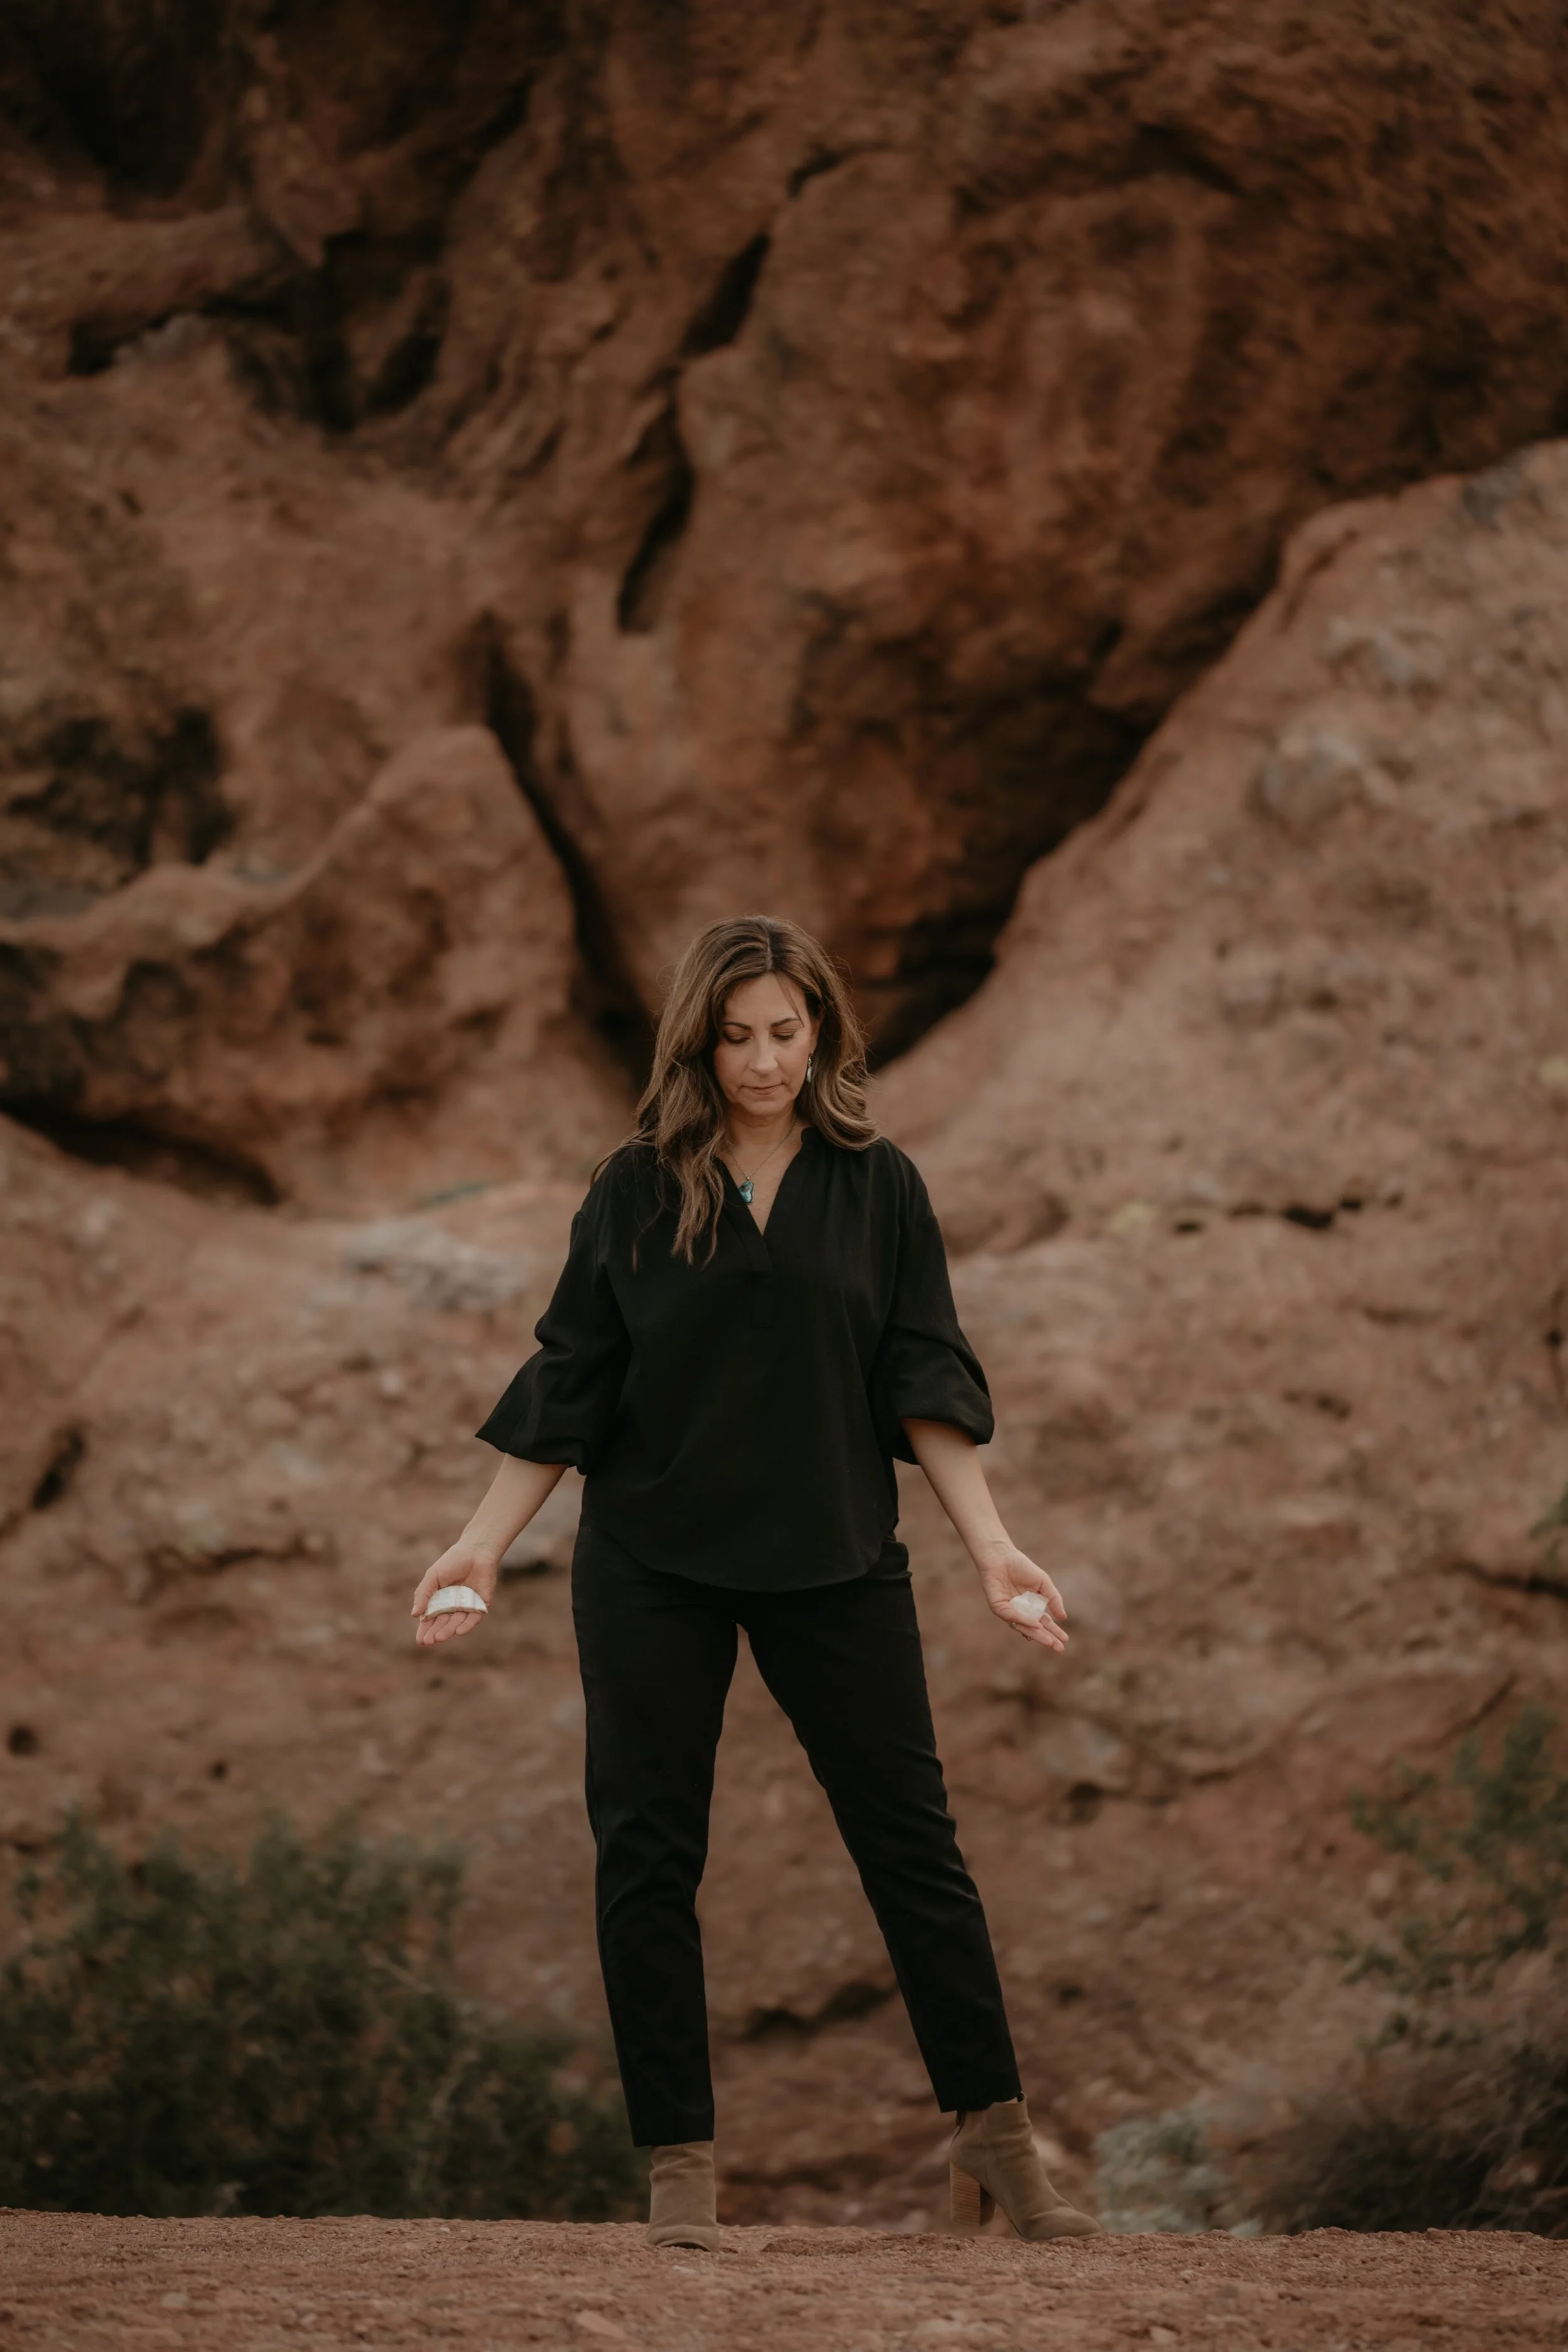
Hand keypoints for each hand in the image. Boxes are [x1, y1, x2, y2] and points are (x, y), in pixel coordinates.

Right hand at [411, 1542, 498, 1646]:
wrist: (476, 1550)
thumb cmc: (452, 1561)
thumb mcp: (432, 1577)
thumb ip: (423, 1594)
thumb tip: (414, 1615)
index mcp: (439, 1600)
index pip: (431, 1619)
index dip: (425, 1630)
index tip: (420, 1640)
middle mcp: (453, 1605)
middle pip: (443, 1623)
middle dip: (435, 1633)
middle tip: (428, 1641)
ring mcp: (467, 1606)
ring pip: (457, 1622)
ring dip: (449, 1630)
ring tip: (440, 1637)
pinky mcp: (481, 1605)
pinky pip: (474, 1618)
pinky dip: (467, 1625)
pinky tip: (459, 1631)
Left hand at [970, 1537, 1068, 1652]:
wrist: (1002, 1556)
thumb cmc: (1022, 1567)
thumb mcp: (1044, 1583)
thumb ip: (1053, 1599)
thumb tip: (1063, 1617)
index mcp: (1031, 1607)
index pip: (1044, 1623)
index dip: (1054, 1632)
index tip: (1065, 1640)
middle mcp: (1020, 1612)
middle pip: (1034, 1629)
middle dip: (1047, 1638)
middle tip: (1059, 1648)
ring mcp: (1008, 1611)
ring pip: (1022, 1627)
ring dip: (1037, 1634)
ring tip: (1049, 1641)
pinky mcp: (998, 1607)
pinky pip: (1012, 1616)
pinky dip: (1024, 1620)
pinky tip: (1036, 1624)